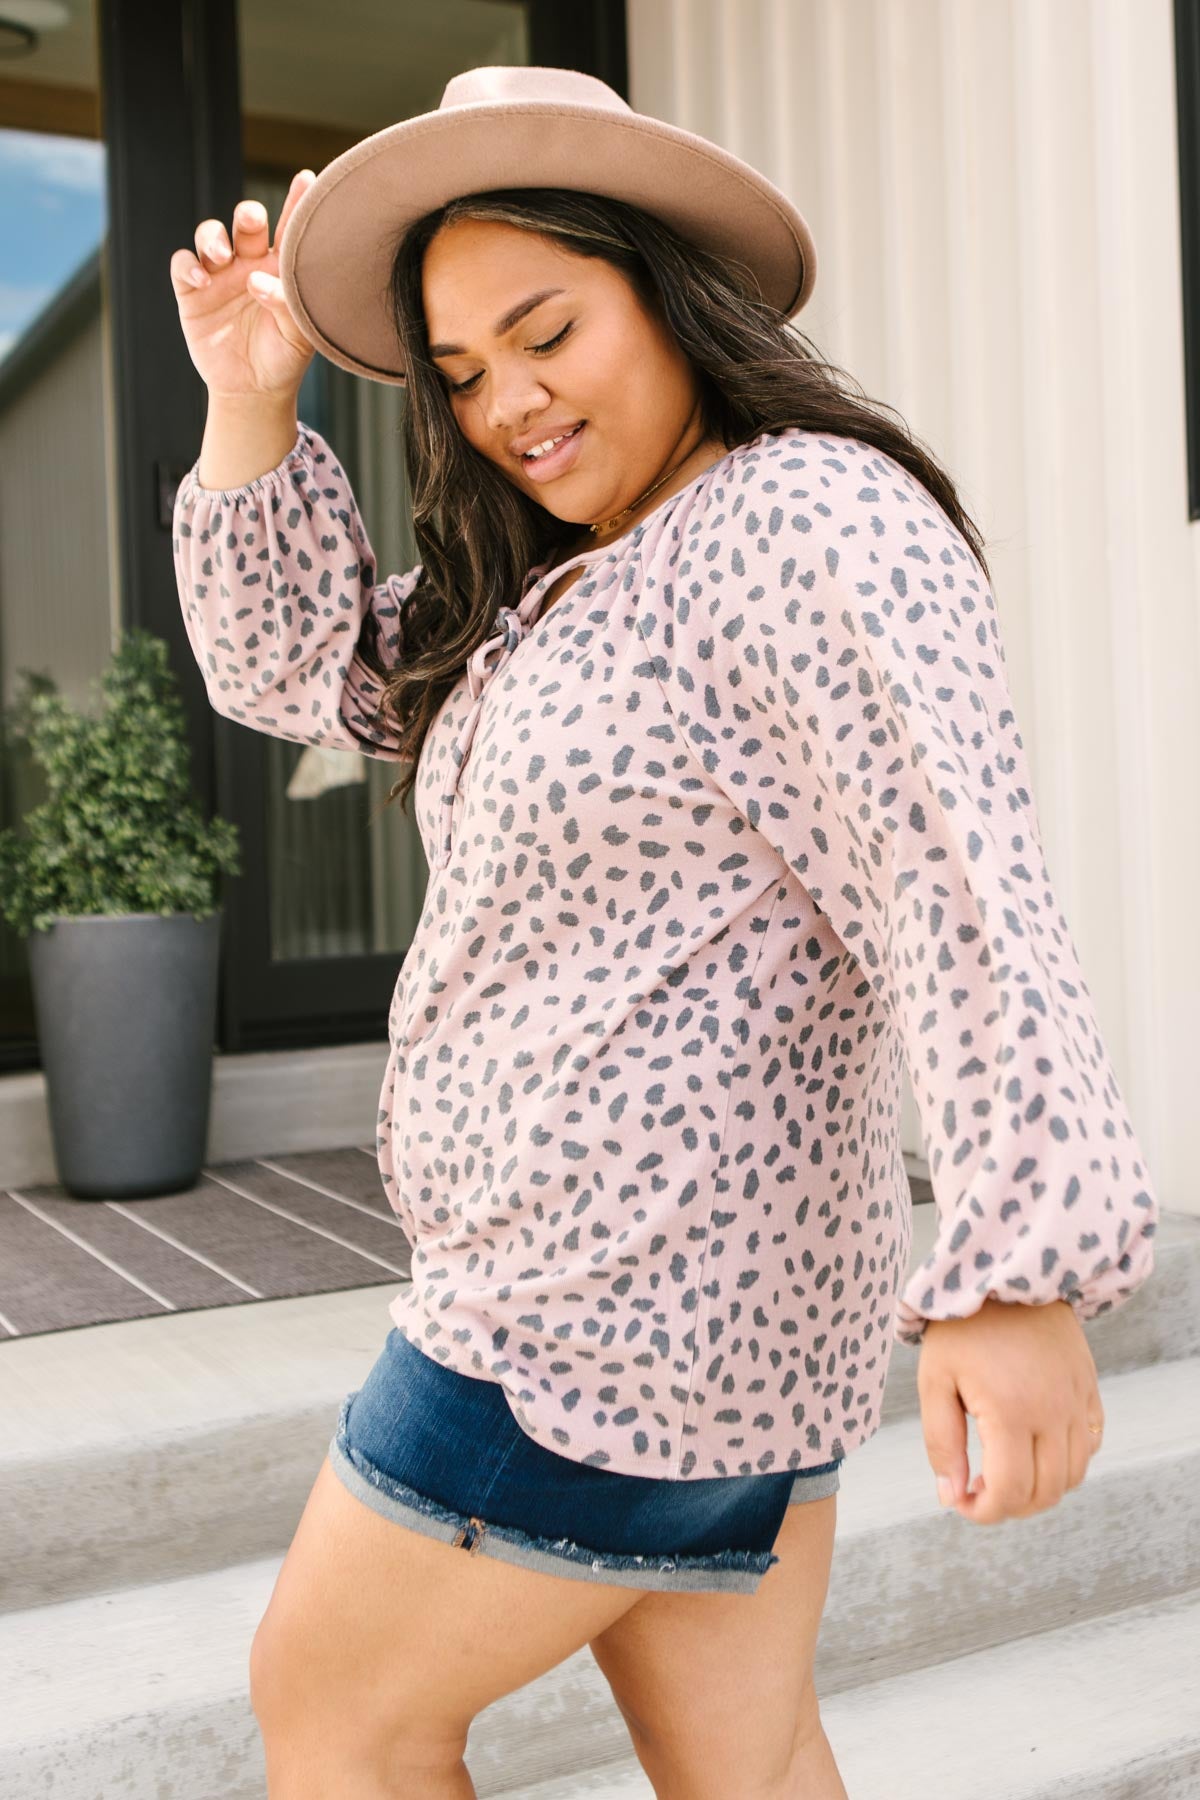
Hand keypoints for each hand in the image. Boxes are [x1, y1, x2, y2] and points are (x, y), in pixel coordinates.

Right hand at [169, 171, 317, 400]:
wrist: (253, 391)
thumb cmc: (283, 359)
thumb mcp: (298, 337)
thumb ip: (286, 305)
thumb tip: (256, 281)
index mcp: (280, 268)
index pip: (289, 229)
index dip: (296, 202)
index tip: (307, 180)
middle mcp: (249, 262)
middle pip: (245, 224)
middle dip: (247, 216)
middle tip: (252, 222)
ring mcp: (219, 274)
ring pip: (210, 235)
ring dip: (213, 237)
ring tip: (221, 254)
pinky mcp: (192, 292)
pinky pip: (183, 265)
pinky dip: (188, 266)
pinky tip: (201, 281)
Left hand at [917, 1296, 1104, 1522]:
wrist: (1004, 1271)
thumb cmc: (960, 1325)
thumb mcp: (934, 1379)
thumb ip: (941, 1442)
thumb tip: (951, 1496)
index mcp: (1010, 1412)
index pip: (1010, 1492)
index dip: (983, 1512)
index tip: (960, 1501)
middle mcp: (1053, 1412)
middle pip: (1046, 1492)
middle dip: (1010, 1506)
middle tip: (978, 1491)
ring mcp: (1077, 1400)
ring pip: (1073, 1476)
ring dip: (1041, 1489)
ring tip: (1005, 1472)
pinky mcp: (1089, 1387)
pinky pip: (1090, 1445)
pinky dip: (1067, 1462)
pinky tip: (1034, 1447)